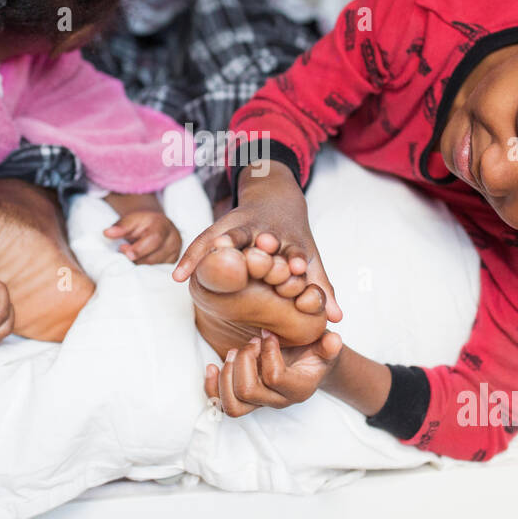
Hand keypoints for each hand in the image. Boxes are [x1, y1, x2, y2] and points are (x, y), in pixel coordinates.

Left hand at [104, 210, 181, 264]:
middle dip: (136, 259)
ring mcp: (175, 253)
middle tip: (123, 253)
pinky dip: (146, 271)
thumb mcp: (130, 220)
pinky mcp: (173, 263)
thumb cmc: (141, 224)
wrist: (154, 226)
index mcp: (164, 225)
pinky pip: (158, 272)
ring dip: (140, 266)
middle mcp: (173, 239)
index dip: (139, 248)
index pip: (155, 239)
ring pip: (156, 267)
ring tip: (131, 257)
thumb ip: (120, 226)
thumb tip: (107, 233)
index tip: (123, 250)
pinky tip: (138, 265)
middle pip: (155, 257)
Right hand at [172, 162, 342, 321]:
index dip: (295, 259)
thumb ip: (321, 288)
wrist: (275, 198)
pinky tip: (178, 276)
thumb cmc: (292, 240)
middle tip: (251, 261)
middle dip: (258, 251)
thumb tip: (338, 320)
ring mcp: (243, 227)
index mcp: (290, 240)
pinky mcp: (221, 227)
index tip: (298, 268)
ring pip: (233, 236)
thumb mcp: (310, 260)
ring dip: (222, 247)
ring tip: (208, 261)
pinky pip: (203, 242)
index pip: (294, 251)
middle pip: (262, 241)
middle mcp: (266, 232)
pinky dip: (191, 258)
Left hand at [205, 329, 343, 416]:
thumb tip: (333, 340)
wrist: (308, 363)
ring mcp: (259, 403)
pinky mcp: (243, 400)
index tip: (269, 334)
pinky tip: (211, 366)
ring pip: (232, 405)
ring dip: (227, 374)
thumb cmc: (314, 351)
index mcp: (298, 389)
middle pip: (247, 391)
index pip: (273, 377)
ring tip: (235, 352)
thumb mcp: (325, 346)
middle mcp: (277, 401)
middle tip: (251, 342)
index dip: (267, 351)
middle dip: (244, 361)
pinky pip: (220, 405)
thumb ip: (329, 345)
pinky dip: (211, 387)